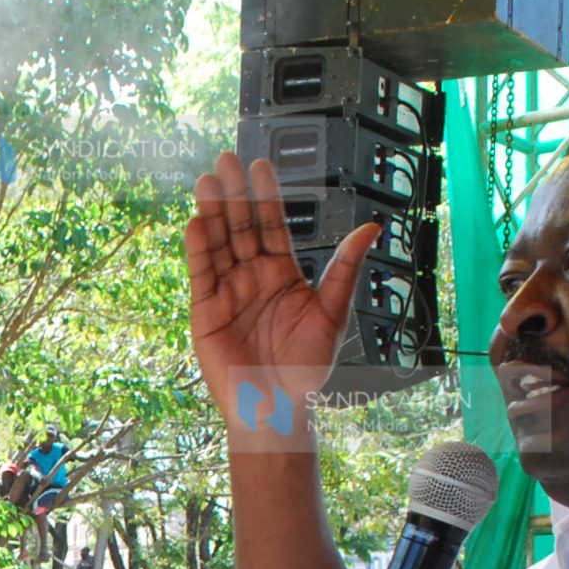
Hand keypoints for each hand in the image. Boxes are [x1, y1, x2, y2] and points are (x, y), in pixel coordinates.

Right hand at [185, 153, 379, 443]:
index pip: (272, 226)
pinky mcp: (206, 312)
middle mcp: (252, 278)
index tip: (260, 166)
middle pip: (241, 228)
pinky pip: (201, 275)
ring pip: (218, 245)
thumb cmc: (305, 369)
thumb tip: (371, 228)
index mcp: (282, 275)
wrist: (277, 408)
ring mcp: (227, 293)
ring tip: (206, 181)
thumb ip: (345, 269)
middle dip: (234, 194)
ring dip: (212, 213)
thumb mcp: (332, 314)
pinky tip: (197, 224)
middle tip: (226, 160)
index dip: (266, 195)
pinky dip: (198, 250)